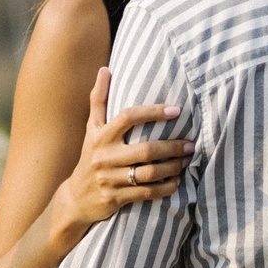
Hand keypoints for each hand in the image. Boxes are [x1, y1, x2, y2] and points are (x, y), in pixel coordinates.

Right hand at [54, 67, 193, 231]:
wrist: (76, 198)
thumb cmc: (90, 156)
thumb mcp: (91, 128)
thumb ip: (99, 99)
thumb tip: (105, 69)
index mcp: (100, 135)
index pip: (128, 117)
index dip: (153, 112)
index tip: (176, 110)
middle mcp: (104, 156)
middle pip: (146, 150)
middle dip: (172, 147)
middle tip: (191, 144)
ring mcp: (109, 179)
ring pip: (149, 173)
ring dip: (173, 167)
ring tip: (187, 160)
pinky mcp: (116, 198)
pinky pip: (147, 193)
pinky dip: (166, 187)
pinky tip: (177, 181)